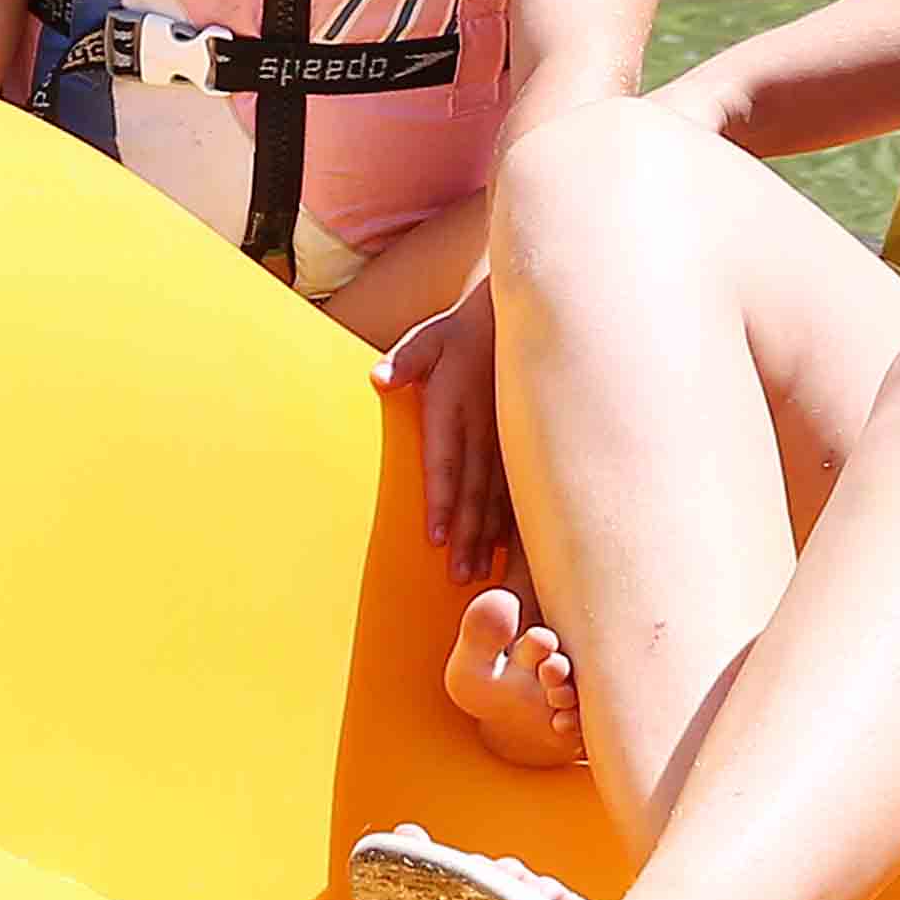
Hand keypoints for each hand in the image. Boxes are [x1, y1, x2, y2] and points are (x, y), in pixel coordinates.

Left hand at [379, 280, 507, 577]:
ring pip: (498, 498)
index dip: (441, 500)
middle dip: (466, 535)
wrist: (506, 324)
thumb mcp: (427, 339)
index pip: (446, 462)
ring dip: (488, 537)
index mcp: (454, 408)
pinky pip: (518, 490)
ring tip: (478, 574)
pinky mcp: (518, 447)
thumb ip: (405, 359)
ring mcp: (505, 442)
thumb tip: (381, 377)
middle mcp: (483, 430)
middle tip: (458, 575)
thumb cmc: (456, 336)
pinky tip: (507, 553)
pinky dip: (511, 522)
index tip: (436, 536)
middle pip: (473, 491)